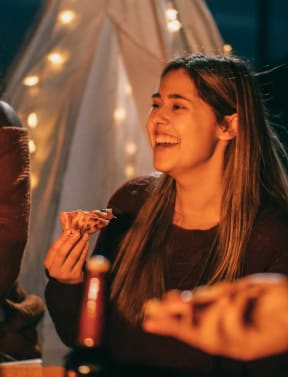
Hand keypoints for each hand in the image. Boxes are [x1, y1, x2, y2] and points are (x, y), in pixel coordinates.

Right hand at [44, 230, 88, 283]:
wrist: (69, 282)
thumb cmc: (64, 264)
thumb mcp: (59, 256)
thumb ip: (62, 242)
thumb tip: (67, 225)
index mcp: (47, 264)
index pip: (54, 249)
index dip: (62, 239)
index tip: (69, 231)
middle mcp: (54, 270)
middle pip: (62, 252)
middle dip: (71, 241)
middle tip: (78, 233)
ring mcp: (64, 274)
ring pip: (73, 256)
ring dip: (80, 244)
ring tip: (85, 237)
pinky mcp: (75, 276)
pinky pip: (80, 260)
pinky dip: (84, 251)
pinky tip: (86, 245)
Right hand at [142, 274, 287, 359]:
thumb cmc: (268, 296)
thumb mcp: (231, 292)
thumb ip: (207, 299)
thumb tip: (178, 300)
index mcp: (220, 323)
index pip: (188, 326)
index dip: (167, 323)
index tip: (147, 318)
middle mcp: (226, 336)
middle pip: (193, 335)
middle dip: (170, 326)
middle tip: (150, 318)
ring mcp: (238, 343)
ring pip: (207, 337)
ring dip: (195, 316)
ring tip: (189, 299)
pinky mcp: (252, 344)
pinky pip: (231, 328)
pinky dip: (229, 309)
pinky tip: (236, 296)